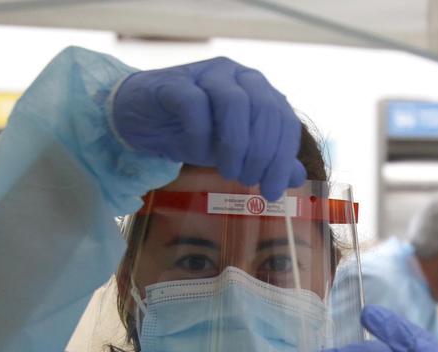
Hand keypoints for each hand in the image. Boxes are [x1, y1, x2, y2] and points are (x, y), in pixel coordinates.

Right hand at [112, 57, 306, 199]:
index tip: (273, 191)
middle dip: (262, 153)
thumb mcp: (234, 151)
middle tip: (248, 181)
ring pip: (235, 103)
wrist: (140, 119)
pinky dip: (200, 135)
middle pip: (265, 109)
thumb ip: (267, 158)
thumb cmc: (192, 132)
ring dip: (236, 145)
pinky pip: (195, 104)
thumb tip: (298, 176)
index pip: (284, 120)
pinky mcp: (175, 82)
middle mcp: (237, 75)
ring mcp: (206, 73)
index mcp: (258, 89)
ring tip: (229, 173)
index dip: (283, 158)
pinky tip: (195, 153)